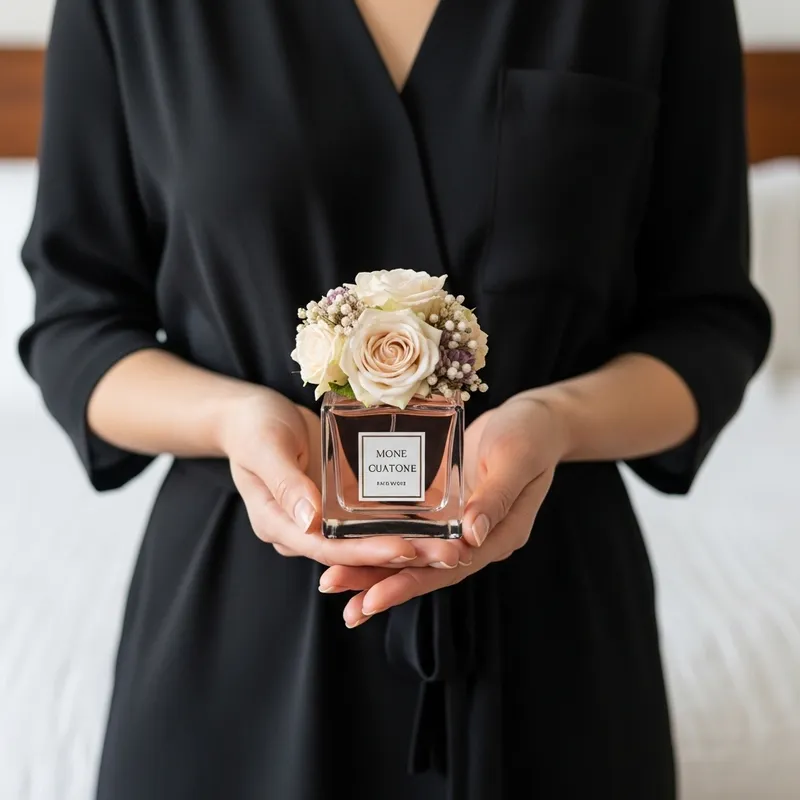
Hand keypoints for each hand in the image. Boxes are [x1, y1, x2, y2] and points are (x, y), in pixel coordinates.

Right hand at [218, 389, 467, 568]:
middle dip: (399, 556)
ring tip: (450, 546)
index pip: (326, 549)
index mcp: (278, 524)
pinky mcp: (336, 503)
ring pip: (365, 541)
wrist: (250, 414)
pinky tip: (432, 522)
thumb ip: (286, 483)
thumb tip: (311, 521)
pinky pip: (367, 519)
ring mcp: (321, 519)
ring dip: (406, 545)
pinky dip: (397, 523)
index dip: (365, 553)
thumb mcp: (265, 447)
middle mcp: (301, 529)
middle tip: (447, 555)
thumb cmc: (252, 426)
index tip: (405, 549)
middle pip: (353, 553)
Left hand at [318, 395, 569, 626]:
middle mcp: (476, 539)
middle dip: (378, 582)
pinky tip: (351, 541)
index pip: (449, 569)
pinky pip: (411, 528)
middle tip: (334, 589)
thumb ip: (495, 497)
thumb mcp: (515, 459)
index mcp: (498, 535)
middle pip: (423, 569)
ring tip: (333, 581)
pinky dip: (384, 537)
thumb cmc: (530, 435)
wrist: (535, 419)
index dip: (409, 583)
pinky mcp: (445, 506)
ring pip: (413, 553)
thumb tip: (471, 537)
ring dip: (374, 566)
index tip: (372, 598)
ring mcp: (459, 524)